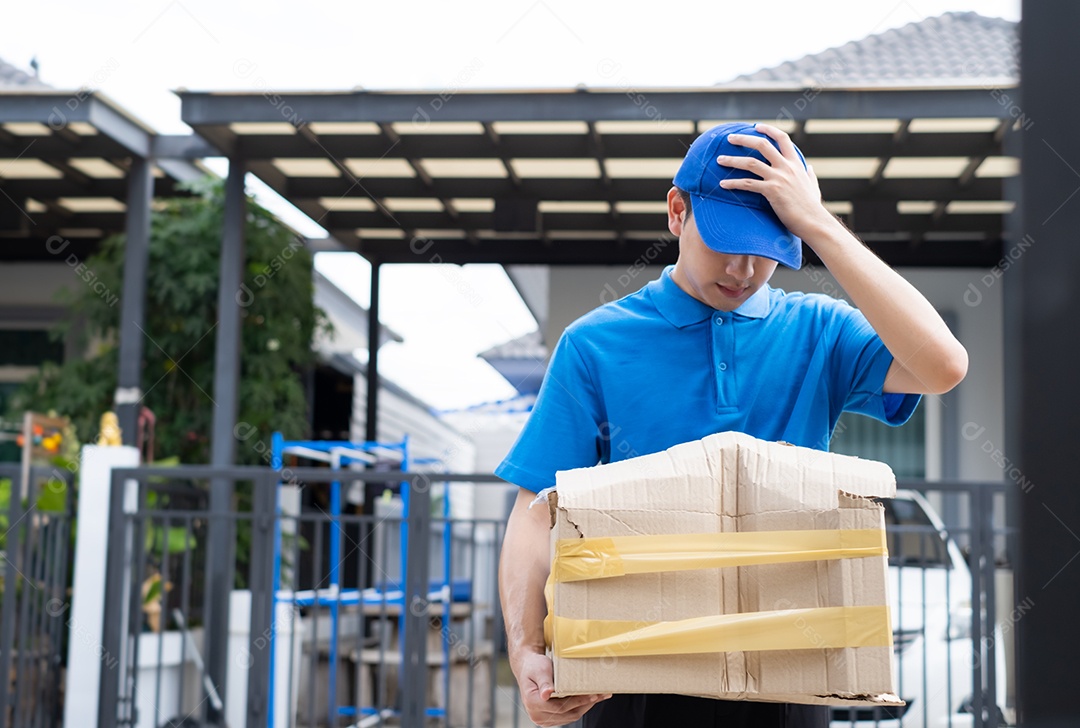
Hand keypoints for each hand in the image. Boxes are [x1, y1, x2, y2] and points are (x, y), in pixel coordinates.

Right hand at [514, 651, 610, 726]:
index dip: (578, 701)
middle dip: (586, 704)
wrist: (528, 668)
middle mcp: (537, 715)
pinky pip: (569, 715)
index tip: (592, 695)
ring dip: (586, 706)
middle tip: (601, 694)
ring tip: (599, 696)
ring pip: (571, 716)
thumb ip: (543, 682)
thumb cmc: (534, 666)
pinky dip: (581, 707)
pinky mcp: (551, 718)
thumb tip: (546, 694)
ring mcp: (544, 719)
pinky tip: (590, 699)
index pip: (560, 707)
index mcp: (533, 703)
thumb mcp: (539, 670)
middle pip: (568, 713)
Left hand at [717, 123, 837, 242]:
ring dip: (733, 160)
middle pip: (762, 145)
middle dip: (744, 139)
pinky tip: (722, 184)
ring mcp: (778, 178)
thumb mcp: (813, 186)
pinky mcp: (771, 191)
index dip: (769, 130)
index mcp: (796, 163)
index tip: (756, 126)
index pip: (782, 138)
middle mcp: (786, 167)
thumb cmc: (812, 207)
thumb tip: (809, 167)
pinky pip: (747, 184)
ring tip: (719, 160)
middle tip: (729, 138)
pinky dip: (733, 183)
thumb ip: (809, 175)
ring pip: (751, 163)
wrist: (813, 221)